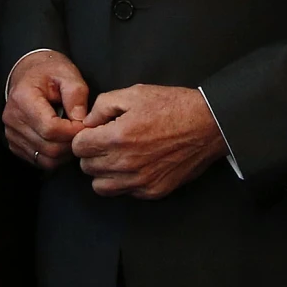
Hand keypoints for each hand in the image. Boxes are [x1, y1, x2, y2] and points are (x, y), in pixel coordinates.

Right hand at [2, 51, 90, 168]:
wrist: (28, 73)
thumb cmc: (48, 72)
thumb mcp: (67, 74)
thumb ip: (76, 94)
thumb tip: (81, 120)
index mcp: (23, 99)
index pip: (50, 129)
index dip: (72, 131)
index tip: (84, 124)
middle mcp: (13, 119)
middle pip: (49, 147)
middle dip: (71, 143)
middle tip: (82, 131)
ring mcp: (11, 134)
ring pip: (45, 159)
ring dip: (64, 153)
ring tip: (72, 135)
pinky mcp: (14, 144)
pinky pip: (39, 160)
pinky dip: (55, 156)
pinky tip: (61, 141)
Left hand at [71, 84, 227, 198]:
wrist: (208, 124)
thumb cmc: (172, 106)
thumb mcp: (134, 93)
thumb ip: (103, 106)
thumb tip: (88, 123)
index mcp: (118, 137)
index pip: (79, 147)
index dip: (84, 137)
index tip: (94, 132)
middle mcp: (126, 163)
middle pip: (87, 167)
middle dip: (92, 153)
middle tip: (106, 142)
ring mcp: (140, 181)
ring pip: (101, 186)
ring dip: (104, 171)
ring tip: (117, 157)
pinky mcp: (153, 191)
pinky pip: (125, 192)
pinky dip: (124, 181)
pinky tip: (135, 165)